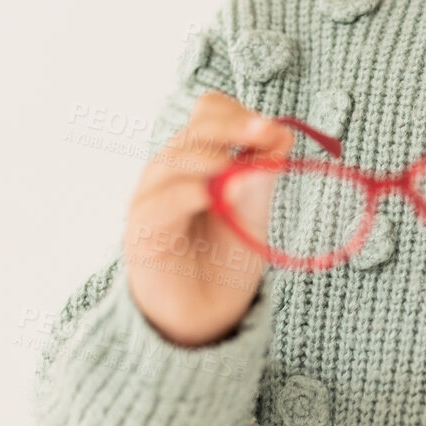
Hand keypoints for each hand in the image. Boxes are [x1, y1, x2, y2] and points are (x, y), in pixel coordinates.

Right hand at [122, 91, 294, 346]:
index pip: (210, 111)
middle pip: (197, 127)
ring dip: (215, 157)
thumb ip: (263, 173)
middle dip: (236, 127)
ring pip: (177, 158)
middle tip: (269, 134)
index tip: (274, 132)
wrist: (204, 314)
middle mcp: (171, 169)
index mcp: (197, 156)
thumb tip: (282, 134)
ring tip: (240, 170)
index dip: (241, 114)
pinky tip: (214, 195)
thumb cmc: (226, 255)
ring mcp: (152, 197)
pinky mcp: (143, 231)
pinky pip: (162, 201)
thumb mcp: (254, 208)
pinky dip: (191, 192)